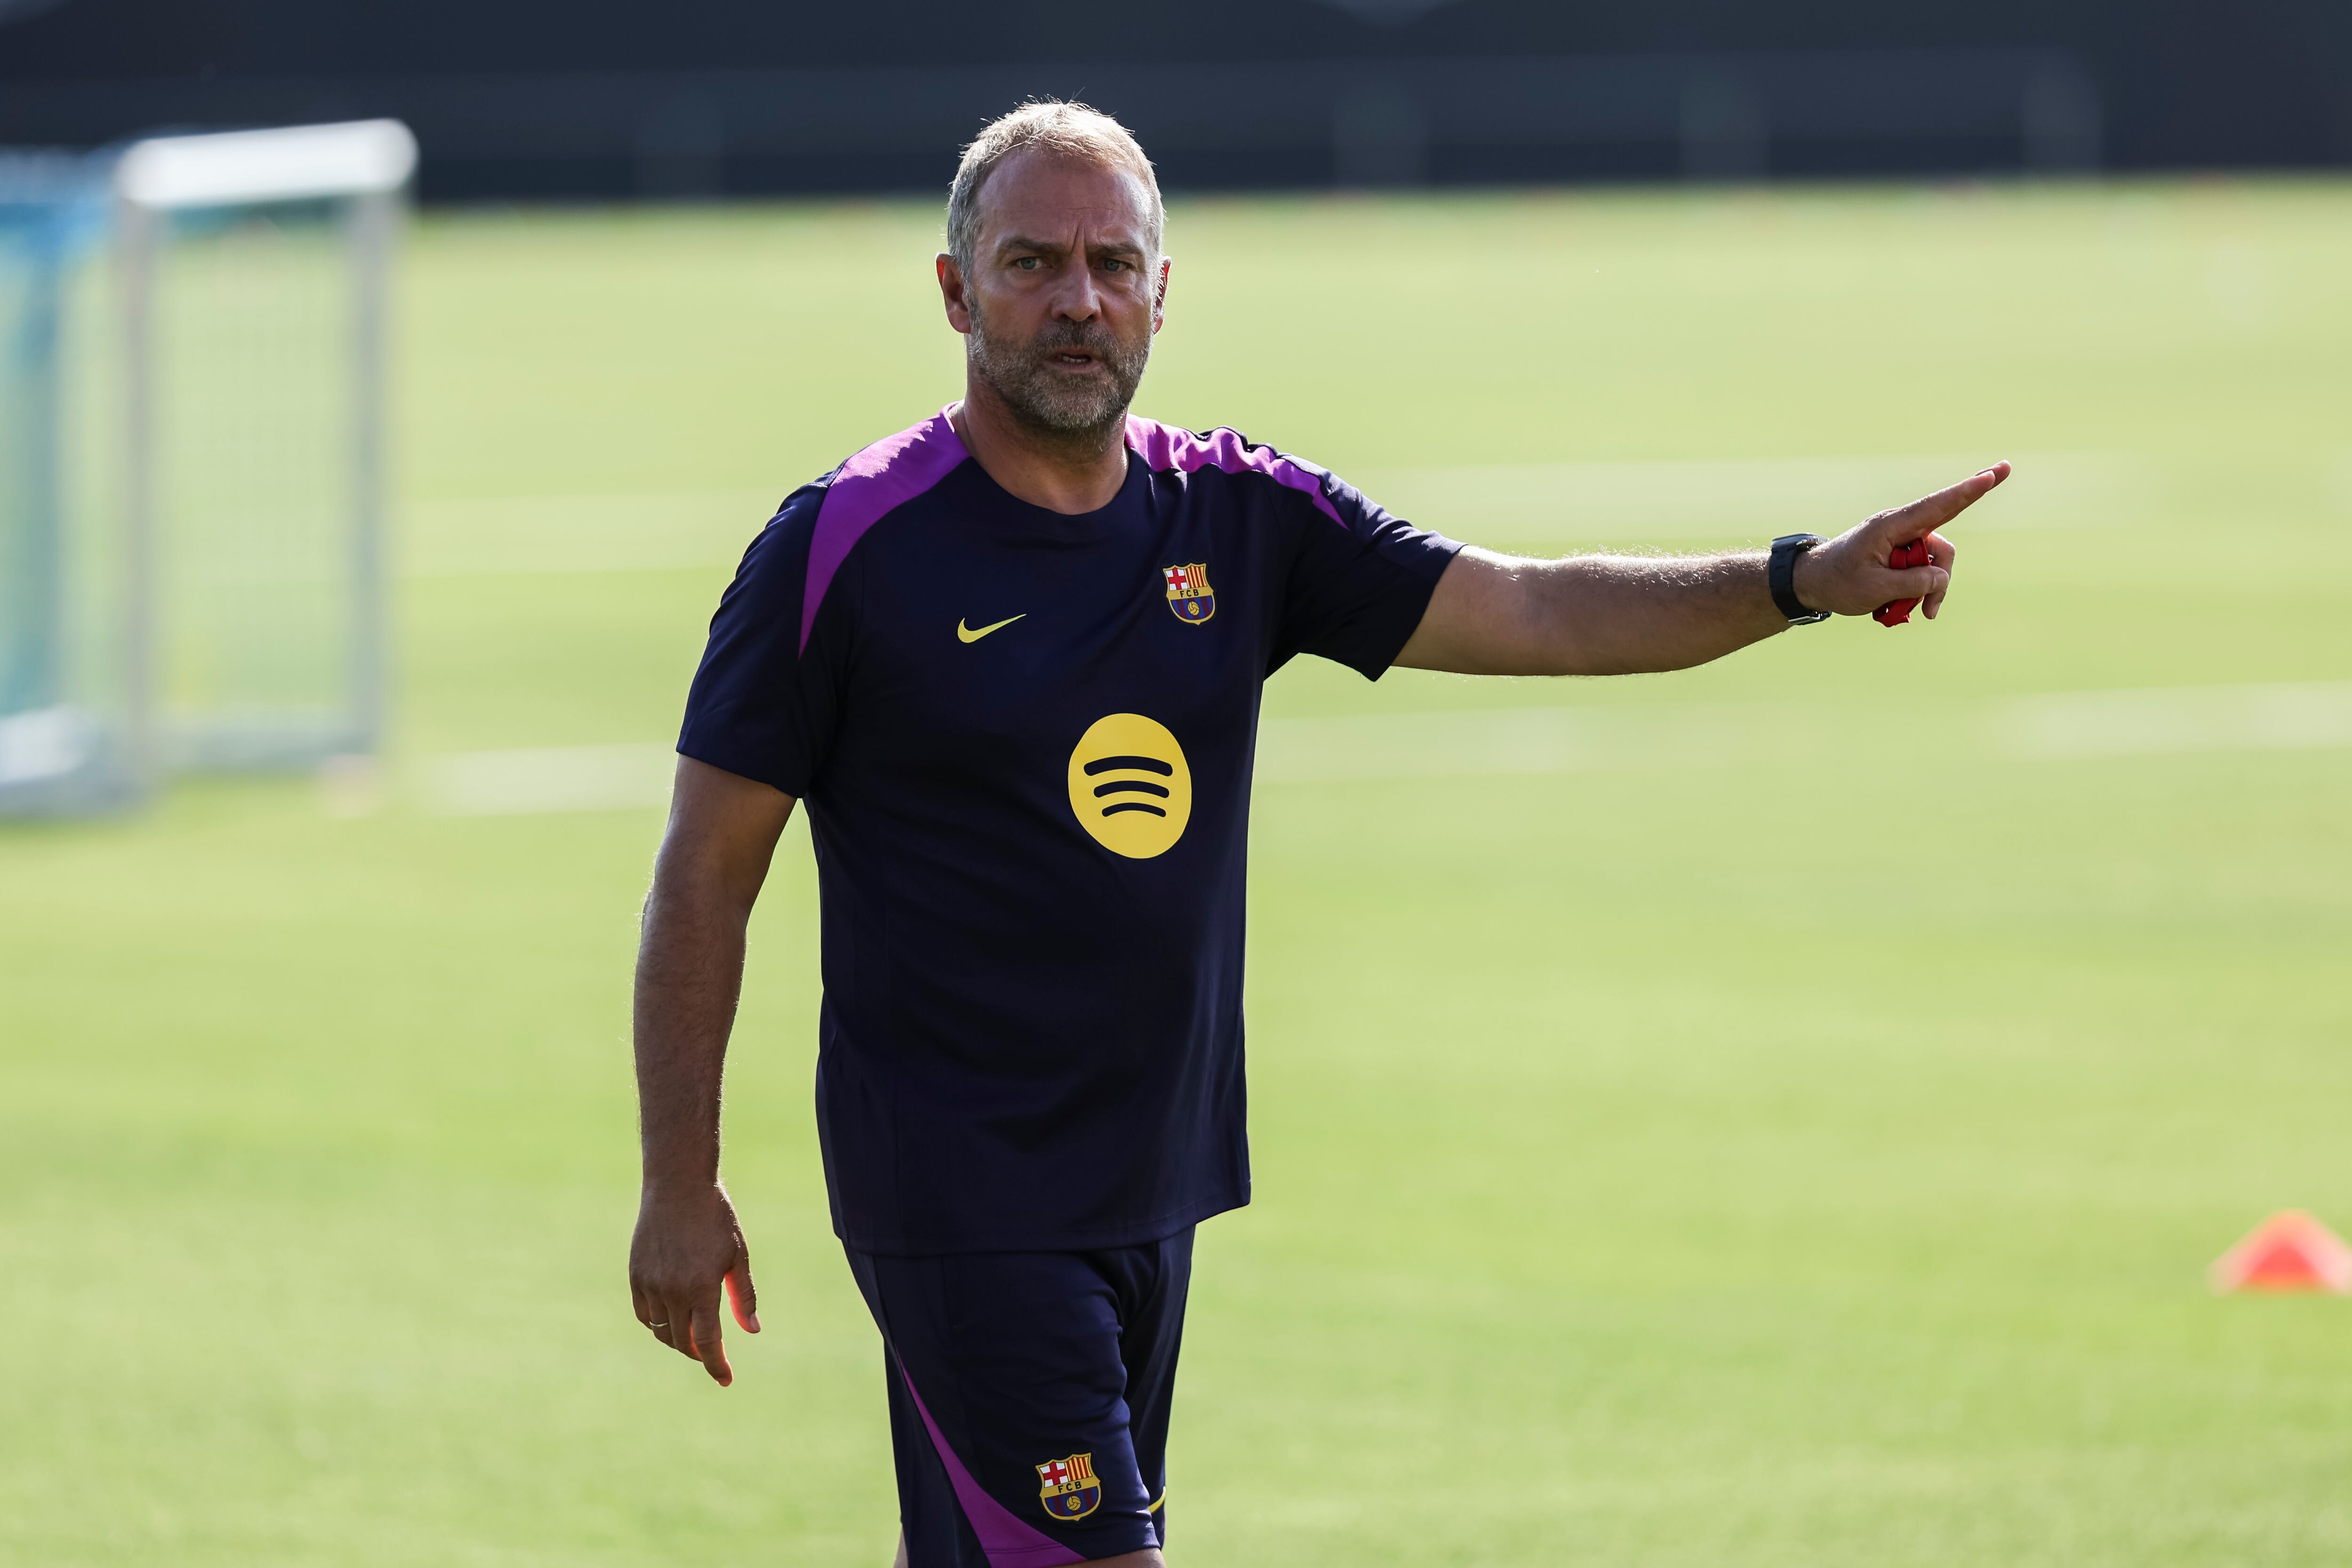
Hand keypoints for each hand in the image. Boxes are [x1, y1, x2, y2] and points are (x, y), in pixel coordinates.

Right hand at [629, 1182, 759, 1385]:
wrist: (677, 1186)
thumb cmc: (715, 1218)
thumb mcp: (737, 1255)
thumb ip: (744, 1295)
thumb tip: (752, 1330)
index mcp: (701, 1287)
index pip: (708, 1341)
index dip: (716, 1364)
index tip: (725, 1379)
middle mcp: (672, 1290)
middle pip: (682, 1341)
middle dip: (699, 1354)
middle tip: (713, 1355)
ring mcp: (650, 1283)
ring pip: (661, 1330)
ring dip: (678, 1339)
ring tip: (693, 1337)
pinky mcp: (635, 1275)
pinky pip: (643, 1313)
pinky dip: (656, 1323)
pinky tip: (671, 1320)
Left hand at [1791, 461, 2008, 620]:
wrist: (1811, 583)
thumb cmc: (1837, 582)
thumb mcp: (1875, 589)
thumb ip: (1913, 583)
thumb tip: (1941, 577)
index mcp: (1891, 526)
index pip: (1938, 505)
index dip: (1970, 490)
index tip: (1996, 472)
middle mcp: (1901, 527)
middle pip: (1942, 545)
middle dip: (1941, 578)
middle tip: (1929, 611)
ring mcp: (1902, 539)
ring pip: (1935, 563)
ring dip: (1928, 591)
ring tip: (1910, 613)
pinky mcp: (1901, 553)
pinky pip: (1923, 570)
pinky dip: (1918, 590)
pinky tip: (1898, 607)